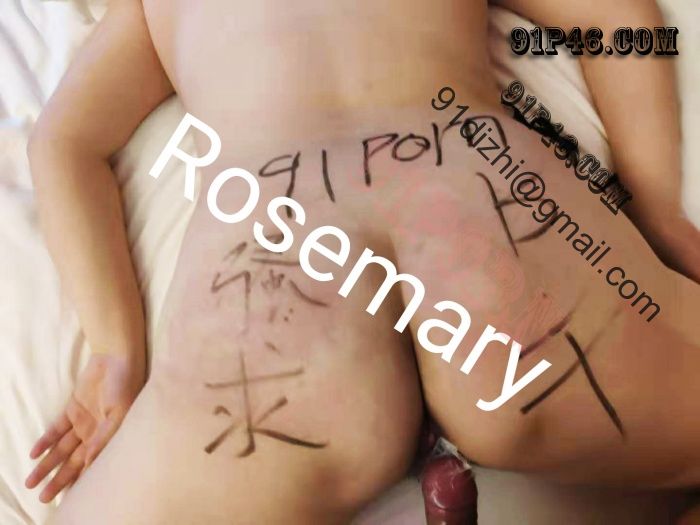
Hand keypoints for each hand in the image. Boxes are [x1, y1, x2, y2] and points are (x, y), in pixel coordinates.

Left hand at [25, 352, 144, 502]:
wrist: (117, 357)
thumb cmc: (126, 385)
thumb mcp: (118, 414)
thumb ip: (103, 439)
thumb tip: (88, 464)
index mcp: (110, 437)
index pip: (93, 465)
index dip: (82, 482)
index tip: (70, 499)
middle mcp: (96, 433)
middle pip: (74, 462)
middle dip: (59, 480)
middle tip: (43, 498)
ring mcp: (84, 421)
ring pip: (61, 449)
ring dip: (46, 465)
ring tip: (31, 482)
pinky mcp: (73, 409)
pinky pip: (57, 429)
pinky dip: (45, 441)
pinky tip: (33, 454)